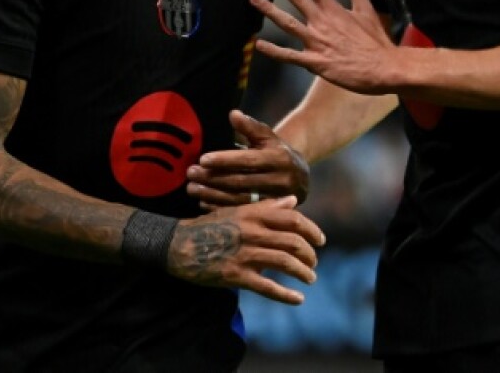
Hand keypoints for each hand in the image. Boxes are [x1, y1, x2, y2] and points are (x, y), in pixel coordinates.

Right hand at [168, 195, 324, 304]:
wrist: (178, 244)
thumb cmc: (209, 226)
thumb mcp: (237, 210)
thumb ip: (267, 206)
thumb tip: (293, 200)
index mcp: (253, 214)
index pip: (293, 219)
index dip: (312, 230)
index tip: (321, 240)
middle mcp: (252, 232)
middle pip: (294, 242)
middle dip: (310, 255)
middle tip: (313, 263)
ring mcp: (245, 254)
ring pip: (285, 263)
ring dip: (303, 272)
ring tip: (310, 278)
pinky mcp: (236, 275)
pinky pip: (268, 287)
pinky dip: (286, 295)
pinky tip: (298, 299)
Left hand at [186, 110, 309, 209]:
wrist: (300, 176)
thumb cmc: (276, 150)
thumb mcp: (267, 136)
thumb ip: (250, 126)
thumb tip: (233, 114)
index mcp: (279, 159)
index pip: (248, 160)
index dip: (225, 160)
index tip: (202, 159)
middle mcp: (280, 181)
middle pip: (241, 181)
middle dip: (213, 178)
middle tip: (190, 173)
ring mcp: (276, 200)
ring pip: (240, 200)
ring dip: (213, 195)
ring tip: (192, 188)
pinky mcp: (270, 213)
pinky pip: (242, 213)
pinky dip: (220, 208)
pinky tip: (203, 202)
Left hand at [251, 0, 397, 93]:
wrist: (383, 69)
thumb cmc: (375, 42)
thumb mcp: (367, 12)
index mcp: (332, 9)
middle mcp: (321, 21)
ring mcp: (316, 41)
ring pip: (287, 23)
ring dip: (269, 10)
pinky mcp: (315, 61)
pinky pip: (290, 56)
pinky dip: (274, 51)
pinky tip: (259, 44)